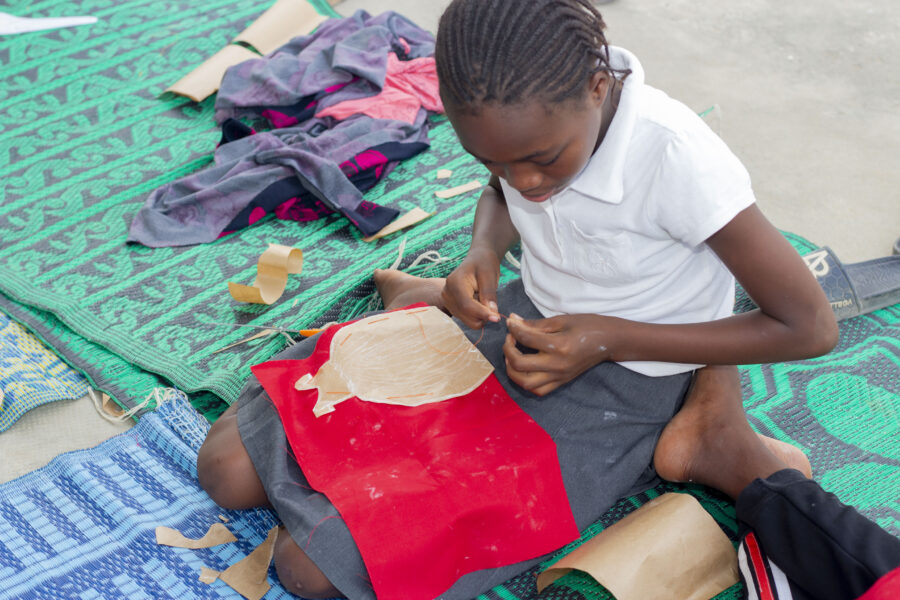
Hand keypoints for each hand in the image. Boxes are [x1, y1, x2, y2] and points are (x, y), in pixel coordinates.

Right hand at [441, 243, 501, 328]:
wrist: (478, 259)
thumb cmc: (485, 264)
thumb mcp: (490, 276)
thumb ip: (489, 295)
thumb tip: (492, 314)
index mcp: (454, 282)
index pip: (467, 305)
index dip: (482, 314)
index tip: (497, 318)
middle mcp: (447, 293)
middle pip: (465, 315)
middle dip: (482, 316)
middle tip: (493, 306)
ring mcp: (447, 300)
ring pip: (466, 320)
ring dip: (479, 315)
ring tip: (483, 299)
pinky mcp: (450, 306)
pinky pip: (466, 318)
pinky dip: (476, 315)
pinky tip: (479, 302)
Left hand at [503, 313, 618, 395]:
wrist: (609, 341)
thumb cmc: (588, 326)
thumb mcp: (561, 320)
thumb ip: (535, 324)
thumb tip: (513, 320)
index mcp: (559, 346)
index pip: (526, 338)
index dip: (514, 328)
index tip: (511, 321)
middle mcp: (557, 365)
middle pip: (520, 364)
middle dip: (508, 350)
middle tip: (510, 339)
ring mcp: (559, 376)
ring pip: (526, 383)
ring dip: (512, 370)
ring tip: (512, 356)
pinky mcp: (562, 382)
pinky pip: (538, 390)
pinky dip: (525, 382)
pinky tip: (524, 369)